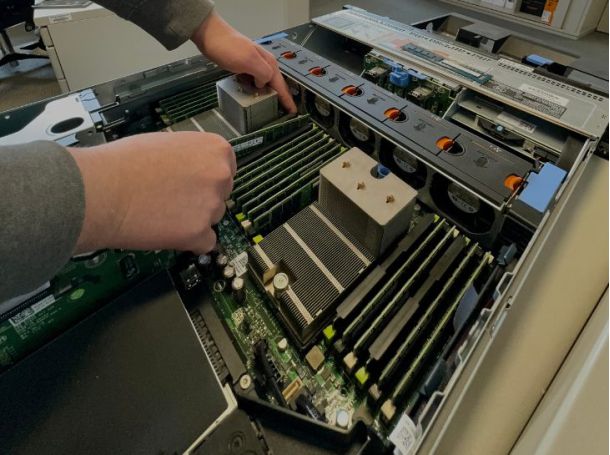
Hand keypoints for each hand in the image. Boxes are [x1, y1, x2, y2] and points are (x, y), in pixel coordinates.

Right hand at [69, 131, 235, 253]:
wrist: (101, 190)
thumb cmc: (122, 164)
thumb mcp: (167, 142)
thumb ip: (191, 156)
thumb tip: (196, 167)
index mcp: (214, 149)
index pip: (227, 166)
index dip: (209, 176)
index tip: (197, 181)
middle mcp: (219, 176)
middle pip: (222, 194)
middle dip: (202, 198)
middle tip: (173, 197)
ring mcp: (211, 207)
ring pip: (212, 218)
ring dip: (194, 219)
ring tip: (161, 211)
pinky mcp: (199, 234)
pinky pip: (205, 242)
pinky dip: (189, 241)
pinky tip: (166, 230)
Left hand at [191, 11, 296, 113]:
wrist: (210, 34)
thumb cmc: (228, 47)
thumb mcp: (248, 60)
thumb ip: (262, 73)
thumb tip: (265, 84)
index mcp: (268, 63)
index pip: (281, 85)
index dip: (287, 99)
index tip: (293, 111)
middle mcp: (264, 63)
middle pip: (277, 84)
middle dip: (283, 97)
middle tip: (286, 111)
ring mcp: (254, 64)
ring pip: (267, 82)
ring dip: (271, 94)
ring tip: (273, 106)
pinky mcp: (244, 65)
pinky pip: (256, 80)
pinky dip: (259, 89)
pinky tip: (255, 94)